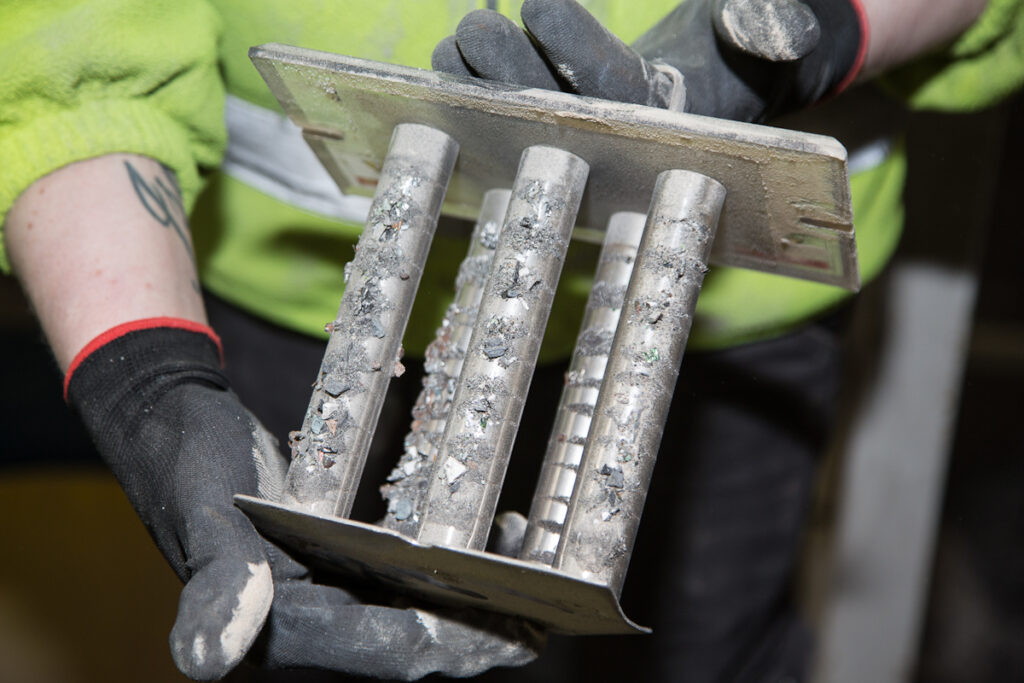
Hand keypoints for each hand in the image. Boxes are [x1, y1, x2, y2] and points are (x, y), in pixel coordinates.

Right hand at [66, 321, 540, 679]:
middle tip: (546, 608)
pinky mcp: (333, 562)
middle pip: (414, 638)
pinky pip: (399, 575)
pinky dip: (442, 566)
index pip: (389, 651)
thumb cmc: (186, 461)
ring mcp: (323, 592)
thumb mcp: (207, 516)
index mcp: (282, 627)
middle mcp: (309, 621)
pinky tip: (481, 539)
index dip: (458, 646)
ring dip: (471, 598)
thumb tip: (210, 661)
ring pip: (414, 609)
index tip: (522, 632)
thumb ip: (220, 584)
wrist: (172, 421)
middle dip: (481, 628)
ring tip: (527, 570)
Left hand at [432, 0, 865, 121]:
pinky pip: (504, 119)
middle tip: (476, 27)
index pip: (613, 87)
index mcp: (665, 121)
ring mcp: (581, 135)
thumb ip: (766, 24)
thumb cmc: (740, 54)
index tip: (538, 0)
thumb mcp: (766, 34)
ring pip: (522, 119)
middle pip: (552, 112)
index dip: (572, 46)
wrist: (718, 79)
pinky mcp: (556, 129)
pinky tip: (447, 65)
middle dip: (509, 72)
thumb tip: (764, 27)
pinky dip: (470, 92)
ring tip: (453, 46)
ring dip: (479, 84)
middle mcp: (616, 137)